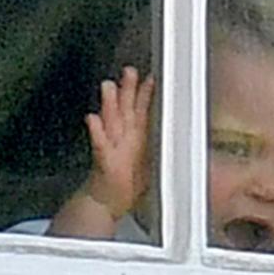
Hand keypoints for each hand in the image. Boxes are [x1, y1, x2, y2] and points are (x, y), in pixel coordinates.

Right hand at [82, 66, 155, 219]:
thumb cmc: (126, 184)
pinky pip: (100, 144)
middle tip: (129, 70)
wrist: (105, 203)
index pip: (141, 111)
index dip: (146, 94)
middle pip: (125, 110)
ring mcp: (112, 147)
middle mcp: (122, 139)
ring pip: (111, 122)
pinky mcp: (104, 161)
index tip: (153, 76)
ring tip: (108, 86)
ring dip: (109, 104)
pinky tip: (93, 118)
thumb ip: (158, 147)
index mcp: (135, 138)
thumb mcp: (149, 162)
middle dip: (127, 90)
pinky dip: (96, 131)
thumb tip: (180, 139)